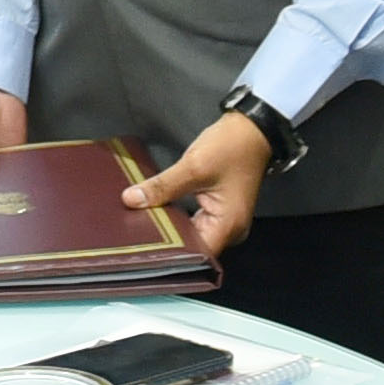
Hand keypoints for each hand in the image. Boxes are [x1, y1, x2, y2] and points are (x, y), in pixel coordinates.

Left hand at [126, 113, 270, 261]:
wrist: (251, 130)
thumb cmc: (232, 147)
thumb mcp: (193, 166)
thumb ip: (162, 186)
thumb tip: (132, 200)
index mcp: (228, 225)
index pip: (196, 254)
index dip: (170, 252)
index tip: (143, 245)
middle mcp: (230, 231)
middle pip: (193, 247)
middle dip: (165, 240)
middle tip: (136, 233)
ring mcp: (224, 222)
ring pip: (191, 235)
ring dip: (169, 229)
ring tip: (141, 224)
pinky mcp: (218, 212)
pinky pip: (193, 223)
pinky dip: (176, 219)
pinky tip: (157, 213)